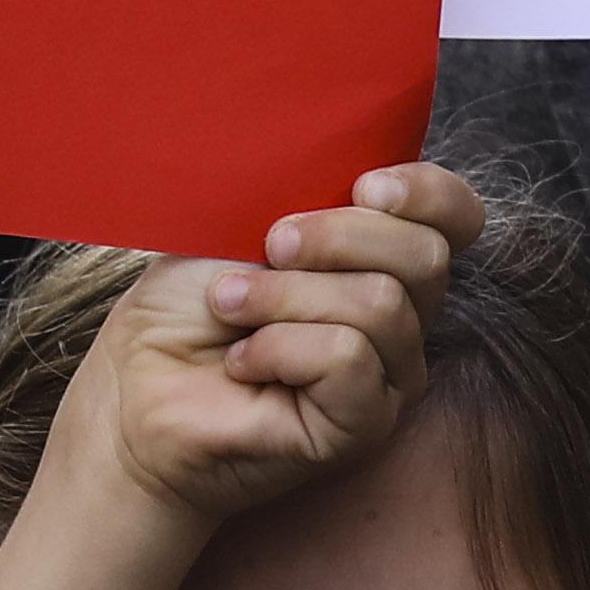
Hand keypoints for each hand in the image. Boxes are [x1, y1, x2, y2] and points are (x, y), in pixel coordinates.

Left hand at [48, 166, 481, 543]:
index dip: (425, 192)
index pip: (456, 216)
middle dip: (333, 236)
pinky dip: (279, 347)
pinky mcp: (363, 426)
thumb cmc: (179, 309)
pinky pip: (348, 358)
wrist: (133, 396)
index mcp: (377, 260)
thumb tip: (353, 164)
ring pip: (380, 304)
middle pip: (425, 255)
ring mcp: (388, 377)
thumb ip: (299, 192)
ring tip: (229, 308)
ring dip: (283, 296)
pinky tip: (241, 360)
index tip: (362, 185)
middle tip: (266, 248)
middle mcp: (400, 318)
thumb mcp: (233, 225)